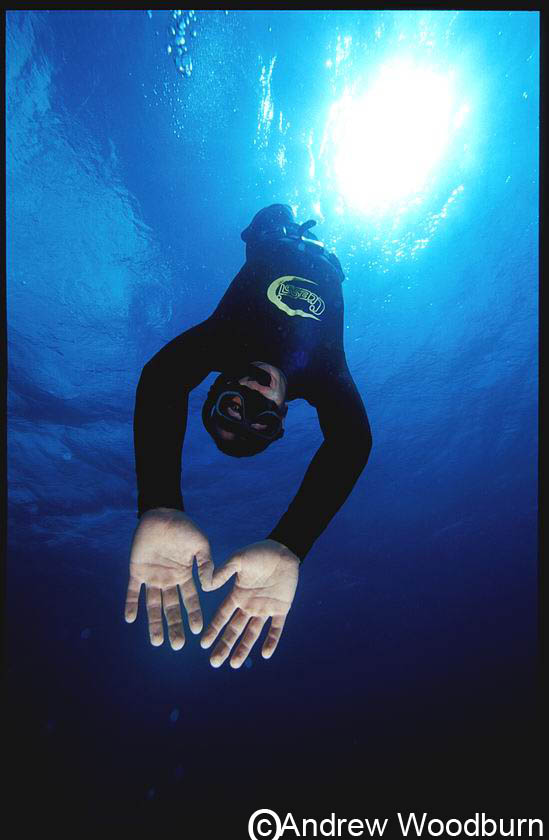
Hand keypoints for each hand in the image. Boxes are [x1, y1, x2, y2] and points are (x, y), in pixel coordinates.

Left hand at [125, 508, 213, 649]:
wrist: (161, 513)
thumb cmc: (184, 527)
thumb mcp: (200, 544)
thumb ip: (205, 563)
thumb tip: (209, 585)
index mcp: (184, 575)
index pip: (190, 600)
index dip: (193, 615)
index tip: (197, 632)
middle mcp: (168, 580)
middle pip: (172, 608)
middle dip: (174, 626)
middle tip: (177, 645)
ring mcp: (152, 576)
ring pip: (153, 605)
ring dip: (154, 623)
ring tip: (157, 642)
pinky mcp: (137, 571)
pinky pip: (133, 591)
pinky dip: (131, 604)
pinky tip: (131, 619)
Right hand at [201, 539, 299, 667]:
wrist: (283, 550)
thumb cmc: (259, 552)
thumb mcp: (238, 560)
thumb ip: (224, 571)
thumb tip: (206, 586)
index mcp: (237, 595)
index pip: (222, 616)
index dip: (213, 630)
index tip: (203, 644)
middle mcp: (249, 605)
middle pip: (234, 629)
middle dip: (224, 646)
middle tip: (214, 663)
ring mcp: (265, 609)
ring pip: (252, 633)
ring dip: (243, 648)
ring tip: (234, 664)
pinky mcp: (282, 609)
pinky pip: (276, 628)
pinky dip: (271, 640)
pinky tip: (265, 654)